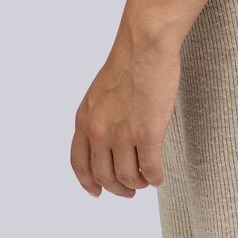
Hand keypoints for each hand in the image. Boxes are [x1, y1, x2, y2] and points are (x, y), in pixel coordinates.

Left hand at [71, 24, 181, 197]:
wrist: (146, 46)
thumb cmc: (129, 62)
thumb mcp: (100, 92)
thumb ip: (98, 117)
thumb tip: (107, 142)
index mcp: (84, 120)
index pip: (79, 164)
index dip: (88, 183)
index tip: (97, 191)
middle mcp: (99, 132)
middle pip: (104, 176)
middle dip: (117, 188)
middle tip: (129, 191)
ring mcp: (122, 135)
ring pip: (127, 178)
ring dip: (138, 184)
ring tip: (146, 179)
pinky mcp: (147, 135)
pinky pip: (150, 170)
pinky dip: (154, 178)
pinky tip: (158, 176)